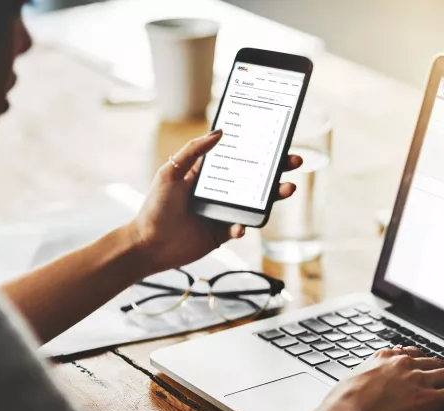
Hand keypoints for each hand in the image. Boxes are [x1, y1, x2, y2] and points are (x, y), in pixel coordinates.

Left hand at [126, 129, 302, 275]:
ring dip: (273, 197)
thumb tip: (220, 132)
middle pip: (255, 179)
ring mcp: (224, 212)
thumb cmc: (155, 206)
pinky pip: (242, 227)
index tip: (278, 142)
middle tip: (295, 162)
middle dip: (277, 171)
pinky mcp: (223, 233)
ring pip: (255, 203)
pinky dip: (245, 226)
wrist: (148, 245)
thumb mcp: (171, 172)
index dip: (259, 150)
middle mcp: (220, 191)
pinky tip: (240, 226)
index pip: (239, 157)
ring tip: (287, 190)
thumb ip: (194, 151)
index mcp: (209, 173)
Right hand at [305, 347, 443, 410]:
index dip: (426, 360)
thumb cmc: (339, 407)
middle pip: (437, 363)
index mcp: (383, 359)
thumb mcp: (348, 383)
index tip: (434, 364)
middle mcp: (404, 365)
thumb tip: (361, 381)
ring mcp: (417, 380)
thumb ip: (362, 377)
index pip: (413, 355)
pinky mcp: (427, 399)